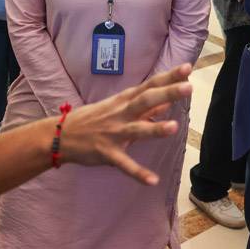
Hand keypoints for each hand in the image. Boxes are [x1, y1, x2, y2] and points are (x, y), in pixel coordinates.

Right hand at [58, 64, 193, 184]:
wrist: (61, 135)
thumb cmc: (94, 119)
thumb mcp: (118, 107)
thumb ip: (145, 106)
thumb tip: (168, 100)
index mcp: (124, 100)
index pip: (150, 85)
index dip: (168, 77)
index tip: (187, 68)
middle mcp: (121, 113)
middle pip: (146, 100)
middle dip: (167, 93)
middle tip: (188, 87)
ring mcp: (114, 133)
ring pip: (137, 130)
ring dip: (155, 129)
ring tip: (174, 127)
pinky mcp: (107, 153)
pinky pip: (125, 164)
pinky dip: (138, 173)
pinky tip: (153, 181)